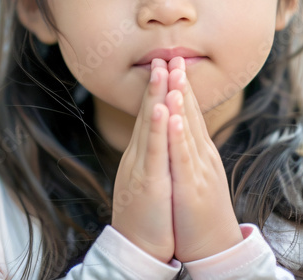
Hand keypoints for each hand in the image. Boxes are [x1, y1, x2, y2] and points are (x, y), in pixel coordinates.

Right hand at [110, 58, 174, 263]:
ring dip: (156, 96)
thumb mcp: (149, 180)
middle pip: (148, 112)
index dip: (158, 90)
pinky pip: (154, 151)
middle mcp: (139, 155)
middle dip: (156, 83)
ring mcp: (142, 166)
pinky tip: (162, 108)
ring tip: (162, 70)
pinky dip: (158, 128)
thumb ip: (153, 157)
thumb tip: (158, 139)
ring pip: (150, 125)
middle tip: (163, 54)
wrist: (137, 247)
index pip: (151, 115)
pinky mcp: (148, 181)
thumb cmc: (147, 217)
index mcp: (143, 154)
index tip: (166, 65)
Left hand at [165, 56, 243, 262]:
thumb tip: (181, 132)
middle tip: (174, 55)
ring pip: (187, 129)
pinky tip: (173, 117)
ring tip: (173, 75)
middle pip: (190, 114)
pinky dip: (178, 135)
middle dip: (180, 84)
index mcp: (199, 153)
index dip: (180, 87)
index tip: (172, 62)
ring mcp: (199, 169)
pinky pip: (183, 157)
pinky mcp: (192, 186)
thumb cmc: (200, 213)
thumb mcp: (194, 175)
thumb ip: (188, 153)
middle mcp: (202, 156)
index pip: (190, 114)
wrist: (215, 247)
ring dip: (180, 101)